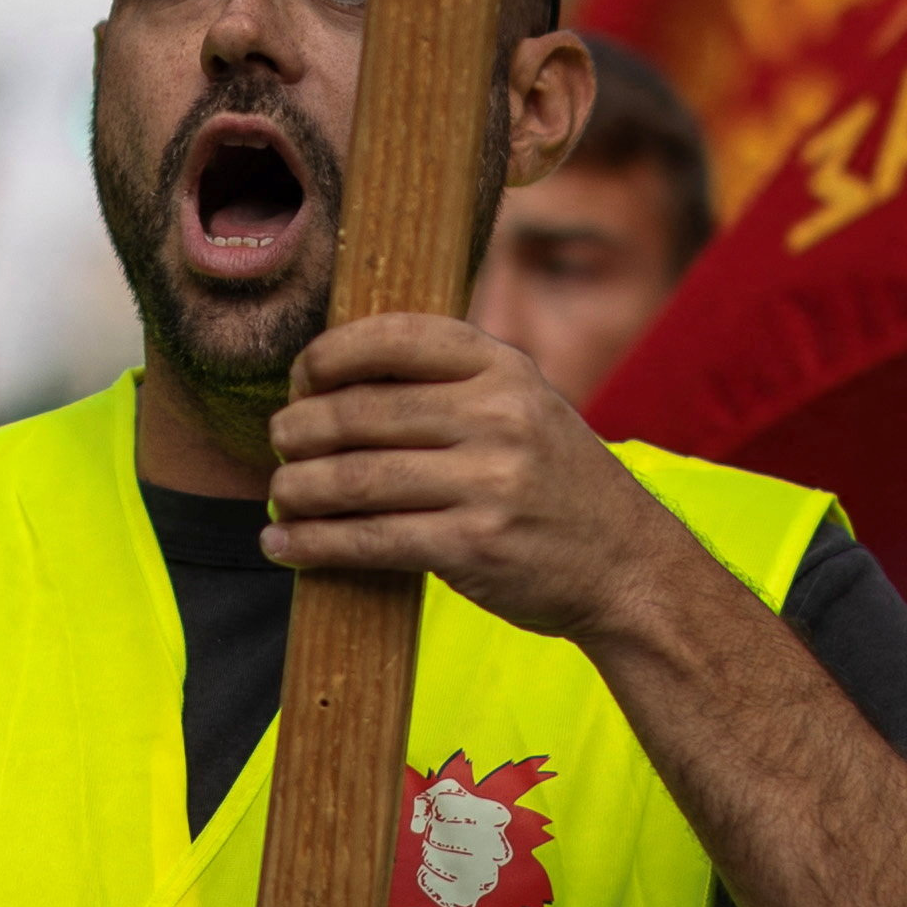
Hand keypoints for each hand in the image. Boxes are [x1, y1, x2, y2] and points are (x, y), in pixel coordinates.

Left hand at [255, 311, 687, 640]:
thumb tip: (337, 376)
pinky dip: (315, 544)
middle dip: (300, 428)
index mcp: (504, 368)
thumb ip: (454, 382)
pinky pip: (371, 539)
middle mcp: (498, 415)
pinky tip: (284, 544)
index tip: (300, 379)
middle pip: (361, 411)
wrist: (628, 567)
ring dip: (297, 488)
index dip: (328, 355)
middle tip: (279, 442)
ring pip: (357, 477)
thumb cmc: (558, 484)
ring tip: (279, 495)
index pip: (394, 338)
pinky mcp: (474, 544)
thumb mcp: (526, 406)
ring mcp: (489, 480)